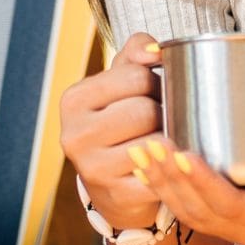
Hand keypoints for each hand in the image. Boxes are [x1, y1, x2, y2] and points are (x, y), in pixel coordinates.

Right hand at [57, 33, 169, 229]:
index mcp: (74, 100)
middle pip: (146, 110)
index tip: (154, 93)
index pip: (136, 76)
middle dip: (163, 112)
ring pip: (155, 142)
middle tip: (162, 119)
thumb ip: (135, 53)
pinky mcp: (116, 194)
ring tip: (164, 139)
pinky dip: (170, 167)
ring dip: (169, 139)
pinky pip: (160, 174)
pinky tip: (165, 164)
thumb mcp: (119, 83)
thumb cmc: (120, 122)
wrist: (111, 183)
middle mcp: (75, 134)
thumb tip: (154, 50)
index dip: (156, 82)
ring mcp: (92, 168)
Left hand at [141, 144, 244, 244]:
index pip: (231, 207)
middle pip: (199, 210)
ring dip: (160, 182)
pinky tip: (145, 163)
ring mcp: (231, 226)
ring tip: (141, 150)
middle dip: (171, 179)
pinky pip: (186, 207)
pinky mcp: (222, 214)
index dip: (204, 184)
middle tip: (151, 144)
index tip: (184, 154)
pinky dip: (162, 185)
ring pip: (186, 211)